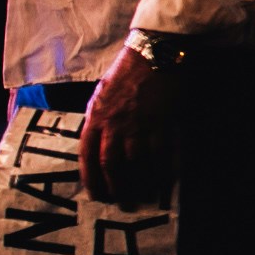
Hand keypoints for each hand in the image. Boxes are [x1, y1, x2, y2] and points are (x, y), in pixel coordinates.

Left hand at [82, 45, 171, 204]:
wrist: (155, 52)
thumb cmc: (127, 72)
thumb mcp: (101, 94)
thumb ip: (99, 120)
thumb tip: (99, 144)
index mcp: (96, 117)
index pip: (88, 156)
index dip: (92, 179)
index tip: (97, 195)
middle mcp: (115, 124)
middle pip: (112, 164)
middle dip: (117, 187)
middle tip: (124, 202)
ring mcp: (140, 124)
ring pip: (137, 162)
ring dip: (141, 182)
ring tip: (145, 195)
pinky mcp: (162, 121)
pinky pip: (162, 152)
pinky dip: (164, 169)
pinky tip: (165, 180)